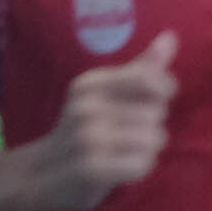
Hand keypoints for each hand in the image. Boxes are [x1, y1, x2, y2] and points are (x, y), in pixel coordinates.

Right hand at [29, 32, 179, 210]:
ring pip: (153, 140)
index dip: (162, 92)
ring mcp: (87, 138)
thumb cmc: (84, 130)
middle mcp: (86, 106)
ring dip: (147, 151)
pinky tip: (122, 170)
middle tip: (127, 136)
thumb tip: (171, 37)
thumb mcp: (105, 94)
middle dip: (152, 127)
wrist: (40, 173)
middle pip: (156, 112)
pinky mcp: (90, 168)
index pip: (148, 77)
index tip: (151, 102)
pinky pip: (141, 165)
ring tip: (125, 153)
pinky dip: (139, 170)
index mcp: (91, 83)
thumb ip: (140, 69)